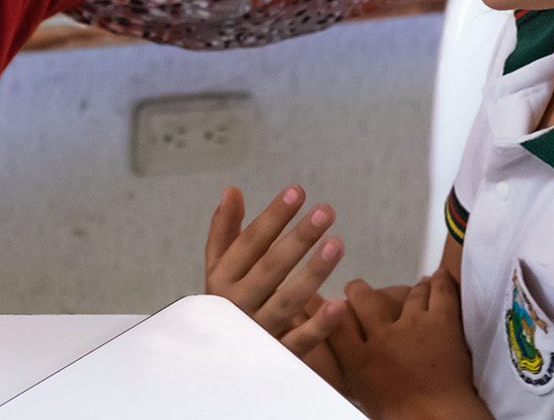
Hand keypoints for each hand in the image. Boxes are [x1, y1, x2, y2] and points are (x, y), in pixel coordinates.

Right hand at [205, 184, 345, 358]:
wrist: (215, 361)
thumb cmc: (225, 302)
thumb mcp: (218, 266)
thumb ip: (224, 230)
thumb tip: (231, 190)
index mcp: (223, 278)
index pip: (250, 242)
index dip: (274, 216)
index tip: (297, 191)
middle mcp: (238, 304)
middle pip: (271, 267)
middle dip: (299, 238)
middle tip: (325, 211)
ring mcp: (258, 330)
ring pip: (287, 300)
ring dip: (313, 272)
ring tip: (337, 243)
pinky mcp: (277, 355)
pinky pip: (299, 341)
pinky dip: (318, 325)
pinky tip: (338, 304)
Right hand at [328, 274, 488, 419]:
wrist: (438, 417)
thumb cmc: (400, 415)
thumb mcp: (365, 395)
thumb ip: (355, 375)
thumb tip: (352, 367)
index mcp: (360, 359)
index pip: (336, 324)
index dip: (325, 308)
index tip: (319, 298)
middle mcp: (382, 335)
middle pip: (365, 299)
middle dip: (358, 290)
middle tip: (356, 287)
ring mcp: (414, 324)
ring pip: (409, 294)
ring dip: (411, 288)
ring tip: (414, 283)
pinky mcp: (442, 322)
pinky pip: (442, 294)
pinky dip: (440, 281)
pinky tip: (439, 274)